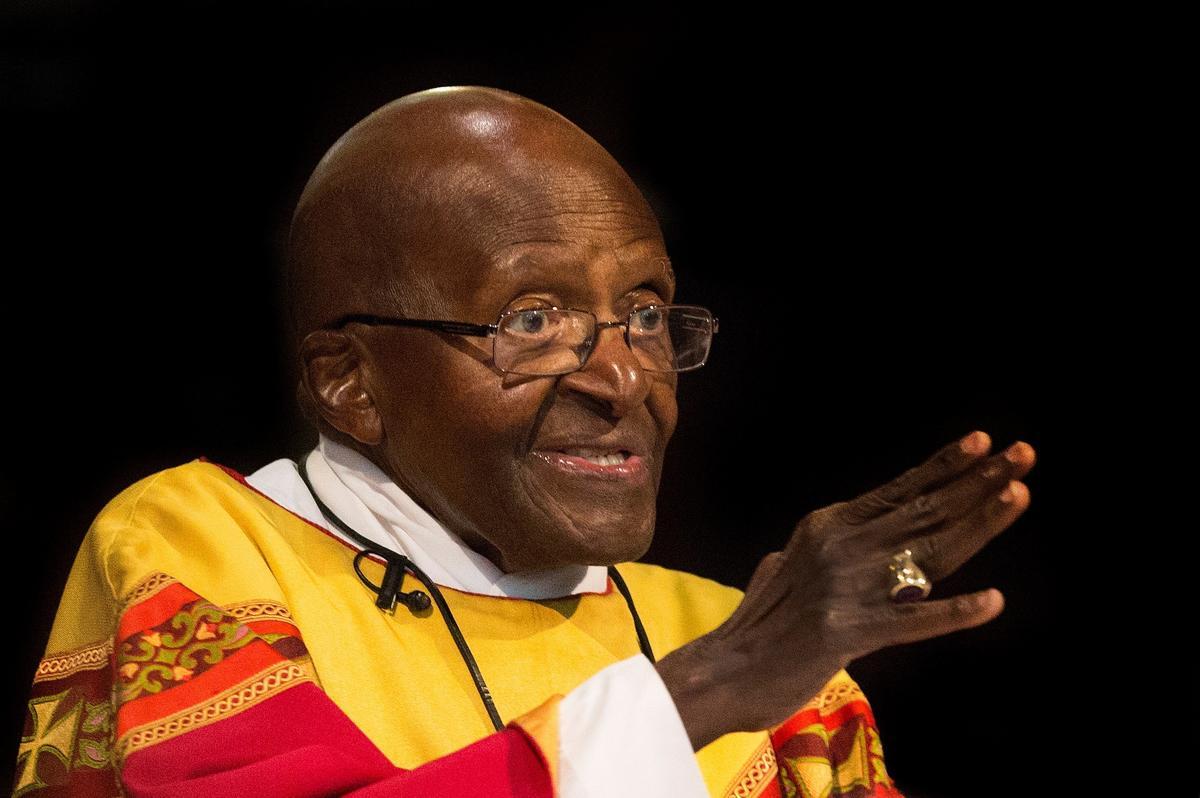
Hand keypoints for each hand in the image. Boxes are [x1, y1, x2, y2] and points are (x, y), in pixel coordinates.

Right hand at [655, 430, 1034, 749]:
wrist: (722, 671)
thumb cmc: (756, 624)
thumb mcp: (785, 568)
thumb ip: (811, 551)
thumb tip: (813, 541)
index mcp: (827, 527)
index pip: (898, 491)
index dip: (944, 466)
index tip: (984, 441)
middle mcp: (839, 547)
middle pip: (922, 511)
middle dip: (978, 480)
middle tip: (1023, 453)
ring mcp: (844, 588)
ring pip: (926, 553)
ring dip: (978, 523)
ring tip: (1018, 495)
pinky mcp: (845, 633)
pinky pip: (911, 620)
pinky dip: (953, 611)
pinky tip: (992, 601)